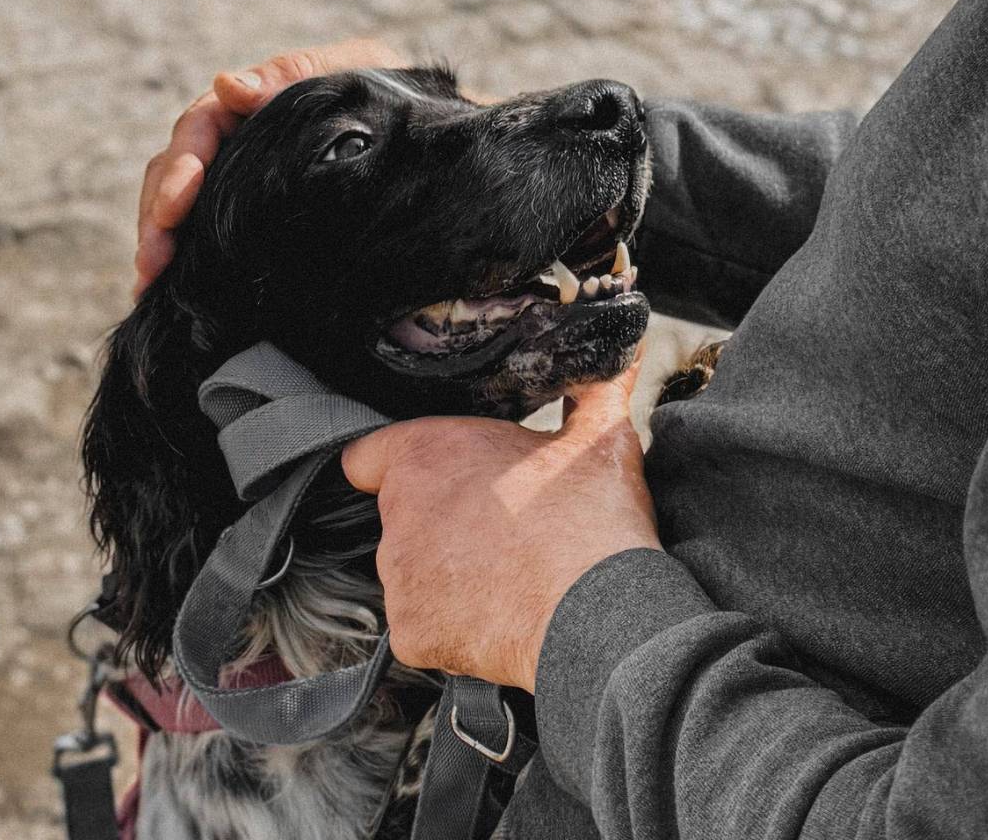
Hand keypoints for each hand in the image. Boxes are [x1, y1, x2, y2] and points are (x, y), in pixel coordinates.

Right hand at [133, 37, 406, 297]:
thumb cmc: (402, 106)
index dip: (181, 166)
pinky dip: (181, 260)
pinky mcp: (253, 217)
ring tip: (148, 284)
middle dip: (158, 215)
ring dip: (159, 240)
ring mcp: (244, 178)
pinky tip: (164, 293)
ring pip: (180, 204)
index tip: (175, 207)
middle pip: (178, 169)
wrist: (443, 151)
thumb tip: (228, 85)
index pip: (201, 126)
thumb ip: (295, 76)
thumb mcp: (358, 77)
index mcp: (259, 99)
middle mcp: (242, 137)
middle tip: (152, 261)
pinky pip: (205, 233)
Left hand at [341, 355, 657, 690]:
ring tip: (507, 575)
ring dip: (447, 575)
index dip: (396, 466)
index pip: (368, 456)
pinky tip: (500, 614)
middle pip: (403, 517)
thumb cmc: (593, 520)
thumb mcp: (601, 437)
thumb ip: (594, 390)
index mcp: (427, 454)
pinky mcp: (411, 633)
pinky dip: (453, 626)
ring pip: (412, 573)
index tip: (435, 478)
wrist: (602, 613)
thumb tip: (619, 354)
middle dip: (442, 524)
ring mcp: (401, 578)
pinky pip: (423, 627)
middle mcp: (401, 515)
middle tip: (500, 531)